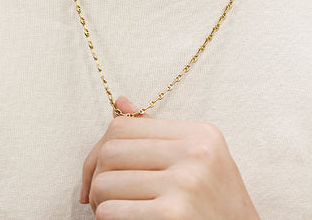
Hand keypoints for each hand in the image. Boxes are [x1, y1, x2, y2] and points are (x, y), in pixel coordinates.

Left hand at [79, 96, 259, 219]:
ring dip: (99, 202)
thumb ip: (158, 134)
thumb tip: (121, 104)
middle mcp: (194, 153)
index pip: (125, 125)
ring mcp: (185, 184)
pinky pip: (112, 212)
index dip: (100, 148)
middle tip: (98, 196)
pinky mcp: (174, 215)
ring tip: (111, 210)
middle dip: (95, 176)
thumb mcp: (198, 160)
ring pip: (106, 183)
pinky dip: (107, 219)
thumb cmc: (216, 205)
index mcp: (199, 134)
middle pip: (112, 151)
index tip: (96, 170)